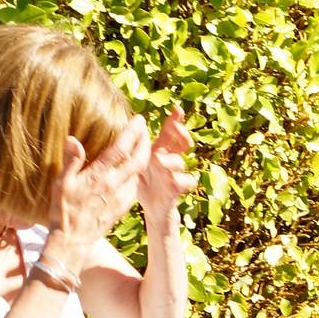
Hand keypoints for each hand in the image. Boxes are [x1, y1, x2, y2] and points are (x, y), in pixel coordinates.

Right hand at [47, 125, 148, 268]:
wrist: (72, 241)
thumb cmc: (63, 211)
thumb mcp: (61, 183)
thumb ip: (71, 161)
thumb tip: (73, 139)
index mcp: (98, 176)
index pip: (121, 149)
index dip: (132, 132)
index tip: (139, 120)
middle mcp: (114, 184)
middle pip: (139, 158)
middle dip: (145, 141)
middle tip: (145, 128)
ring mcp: (121, 196)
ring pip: (140, 172)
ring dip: (145, 156)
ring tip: (143, 144)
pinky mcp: (124, 206)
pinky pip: (136, 185)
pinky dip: (139, 173)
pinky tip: (136, 168)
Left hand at [138, 107, 197, 221]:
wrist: (152, 208)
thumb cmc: (144, 182)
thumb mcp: (137, 163)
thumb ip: (135, 148)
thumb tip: (130, 128)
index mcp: (160, 151)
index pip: (169, 133)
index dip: (174, 121)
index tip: (177, 109)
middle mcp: (170, 160)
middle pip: (182, 142)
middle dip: (181, 134)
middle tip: (176, 128)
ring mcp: (176, 173)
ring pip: (180, 161)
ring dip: (172, 159)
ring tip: (160, 160)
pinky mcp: (178, 189)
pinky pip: (187, 181)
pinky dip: (182, 180)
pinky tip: (173, 179)